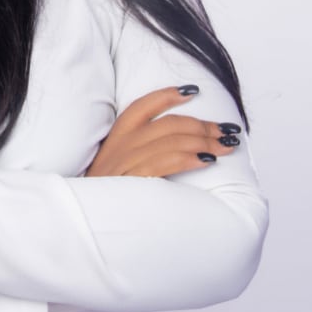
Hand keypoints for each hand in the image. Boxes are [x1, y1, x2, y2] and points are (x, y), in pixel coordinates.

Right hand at [86, 86, 240, 178]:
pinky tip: (208, 160)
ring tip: (226, 146)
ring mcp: (126, 162)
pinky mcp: (132, 180)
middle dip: (203, 125)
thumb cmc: (104, 193)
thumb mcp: (114, 165)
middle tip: (226, 131)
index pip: (143, 105)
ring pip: (172, 140)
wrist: (84, 219)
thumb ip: (137, 150)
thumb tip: (176, 144)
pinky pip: (166, 162)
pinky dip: (191, 158)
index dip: (169, 95)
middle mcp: (121, 144)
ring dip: (205, 142)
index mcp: (116, 136)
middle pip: (168, 124)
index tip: (193, 91)